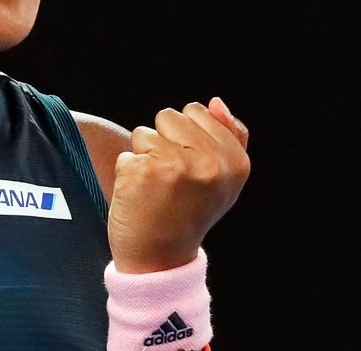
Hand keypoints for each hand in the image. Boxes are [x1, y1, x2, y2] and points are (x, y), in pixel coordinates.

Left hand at [107, 97, 249, 272]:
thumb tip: (215, 101)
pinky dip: (127, 172)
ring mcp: (175, 166)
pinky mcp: (141, 172)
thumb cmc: (190, 212)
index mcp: (234, 161)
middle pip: (169, 116)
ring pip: (144, 132)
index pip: (198, 111)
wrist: (161, 259)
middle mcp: (209, 162)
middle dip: (164, 141)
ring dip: (144, 156)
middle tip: (171, 179)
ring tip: (156, 187)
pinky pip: (126, 153)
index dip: (187, 137)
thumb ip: (230, 137)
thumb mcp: (224, 180)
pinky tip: (140, 196)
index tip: (191, 169)